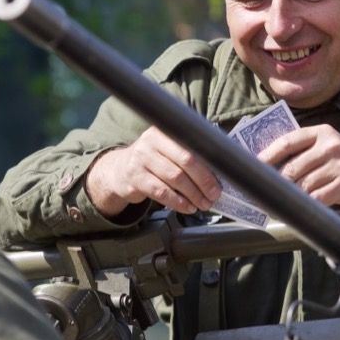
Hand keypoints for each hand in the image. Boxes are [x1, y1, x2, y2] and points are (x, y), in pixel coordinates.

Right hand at [85, 126, 221, 216]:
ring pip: (174, 179)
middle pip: (184, 162)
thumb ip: (188, 152)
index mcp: (164, 131)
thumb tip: (220, 169)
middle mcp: (150, 142)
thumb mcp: (166, 149)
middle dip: (203, 181)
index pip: (191, 146)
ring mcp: (140, 159)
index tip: (220, 180)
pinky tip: (187, 207)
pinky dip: (177, 202)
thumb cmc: (152, 160)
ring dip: (192, 195)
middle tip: (214, 195)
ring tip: (203, 204)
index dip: (208, 165)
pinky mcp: (134, 178)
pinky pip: (161, 192)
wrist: (119, 170)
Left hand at [255, 124, 339, 211]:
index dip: (267, 156)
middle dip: (275, 184)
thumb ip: (301, 152)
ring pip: (303, 185)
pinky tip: (298, 210)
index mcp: (321, 133)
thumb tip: (265, 167)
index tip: (252, 168)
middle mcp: (331, 146)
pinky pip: (317, 198)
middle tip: (260, 195)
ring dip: (289, 198)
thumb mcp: (324, 147)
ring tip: (276, 205)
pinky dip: (305, 206)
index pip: (287, 142)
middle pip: (292, 168)